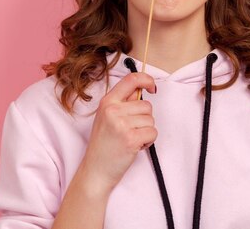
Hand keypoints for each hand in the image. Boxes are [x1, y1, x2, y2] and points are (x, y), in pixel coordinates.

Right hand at [80, 72, 157, 194]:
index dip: (147, 80)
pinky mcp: (131, 138)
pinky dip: (148, 141)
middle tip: (130, 130)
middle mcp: (113, 110)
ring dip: (146, 131)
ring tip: (130, 139)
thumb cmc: (103, 144)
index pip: (131, 79)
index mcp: (107, 102)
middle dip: (144, 119)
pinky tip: (135, 146)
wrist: (96, 170)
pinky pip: (153, 132)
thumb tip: (142, 89)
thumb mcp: (106, 117)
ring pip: (151, 119)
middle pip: (146, 105)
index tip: (152, 87)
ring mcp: (121, 124)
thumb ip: (123, 103)